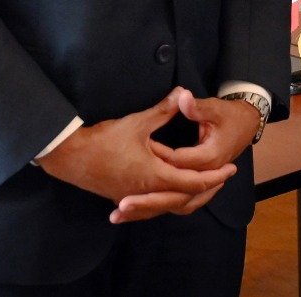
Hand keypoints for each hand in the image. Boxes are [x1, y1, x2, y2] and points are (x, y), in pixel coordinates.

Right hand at [35, 88, 234, 219]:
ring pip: (168, 206)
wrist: (70, 158)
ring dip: (188, 197)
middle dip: (207, 189)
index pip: (193, 181)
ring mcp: (135, 198)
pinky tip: (169, 196)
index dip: (215, 176)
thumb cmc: (104, 140)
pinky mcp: (123, 199)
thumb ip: (163, 110)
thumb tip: (183, 92)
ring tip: (203, 186)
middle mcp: (148, 192)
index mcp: (155, 175)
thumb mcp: (137, 122)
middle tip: (223, 178)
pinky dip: (167, 203)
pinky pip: (152, 208)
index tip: (231, 169)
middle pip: (185, 199)